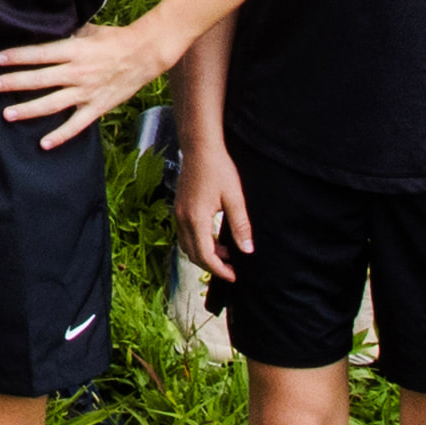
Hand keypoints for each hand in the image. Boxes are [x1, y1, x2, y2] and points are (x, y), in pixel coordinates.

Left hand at [0, 12, 175, 152]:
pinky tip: (43, 143)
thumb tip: (44, 32)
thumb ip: (67, 34)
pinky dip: (60, 135)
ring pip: (52, 104)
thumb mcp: (88, 30)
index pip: (40, 53)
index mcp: (75, 50)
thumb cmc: (114, 39)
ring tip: (7, 114)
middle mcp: (78, 72)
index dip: (18, 56)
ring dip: (28, 110)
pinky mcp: (97, 107)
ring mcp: (87, 92)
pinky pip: (76, 125)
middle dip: (14, 82)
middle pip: (40, 79)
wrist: (145, 54)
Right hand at [180, 146, 255, 277]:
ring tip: (225, 255)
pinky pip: (185, 235)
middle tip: (231, 270)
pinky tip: (214, 239)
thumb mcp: (234, 198)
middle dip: (211, 266)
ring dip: (204, 255)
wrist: (199, 148)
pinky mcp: (179, 208)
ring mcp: (179, 214)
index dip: (220, 270)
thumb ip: (240, 225)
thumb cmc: (218, 169)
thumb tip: (247, 250)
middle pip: (193, 254)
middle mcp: (183, 219)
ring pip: (187, 246)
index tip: (234, 276)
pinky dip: (198, 243)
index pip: (205, 255)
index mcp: (196, 219)